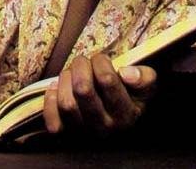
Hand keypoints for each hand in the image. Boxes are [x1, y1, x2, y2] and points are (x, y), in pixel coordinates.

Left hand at [42, 53, 156, 136]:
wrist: (115, 125)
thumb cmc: (128, 97)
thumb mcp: (144, 87)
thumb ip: (144, 77)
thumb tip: (126, 73)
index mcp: (126, 113)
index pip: (107, 79)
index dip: (100, 61)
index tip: (101, 59)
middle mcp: (105, 127)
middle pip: (83, 89)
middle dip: (80, 66)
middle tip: (83, 61)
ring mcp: (83, 133)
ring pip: (66, 102)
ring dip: (65, 80)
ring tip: (71, 73)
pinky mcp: (65, 135)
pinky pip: (52, 119)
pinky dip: (50, 98)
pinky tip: (57, 88)